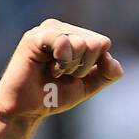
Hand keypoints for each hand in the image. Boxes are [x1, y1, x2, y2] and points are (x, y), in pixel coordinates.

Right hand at [0, 18, 123, 122]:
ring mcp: (47, 30)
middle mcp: (61, 28)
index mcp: (74, 35)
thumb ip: (107, 74)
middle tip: (62, 74)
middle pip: (95, 43)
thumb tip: (111, 59)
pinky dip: (63, 62)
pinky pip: (63, 41)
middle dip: (84, 67)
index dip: (95, 66)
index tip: (74, 75)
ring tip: (54, 72)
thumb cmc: (53, 95)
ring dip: (72, 67)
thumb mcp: (88, 85)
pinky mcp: (35, 37)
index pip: (103, 43)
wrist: (27, 110)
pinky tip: (50, 68)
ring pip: (82, 43)